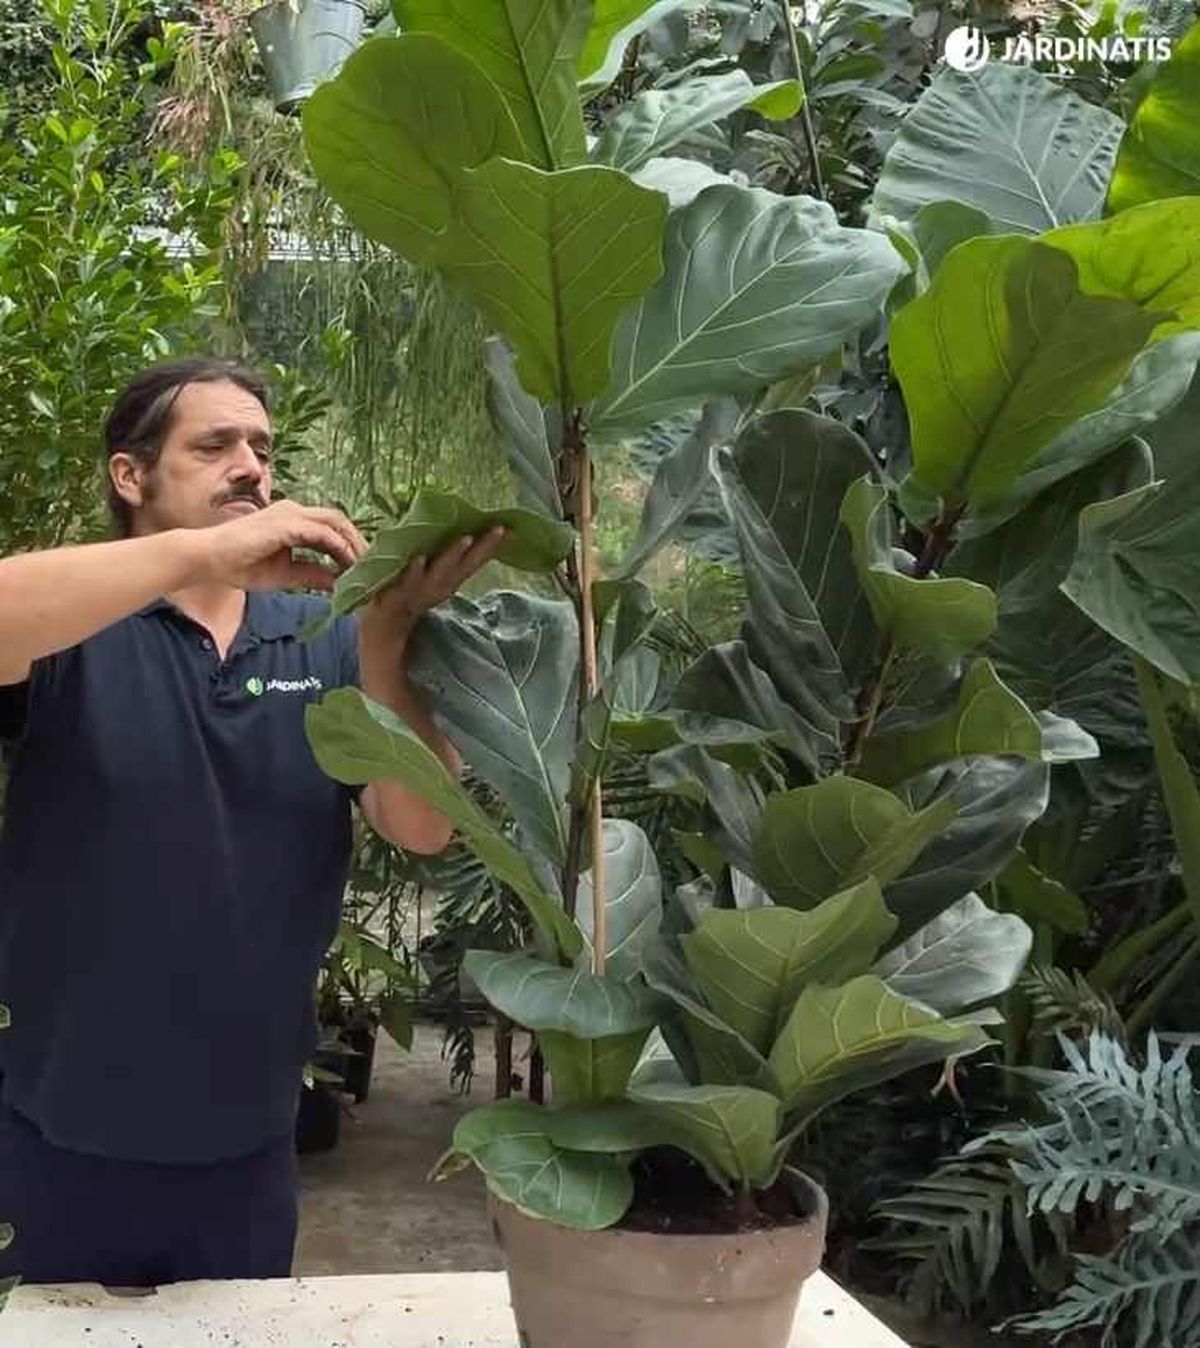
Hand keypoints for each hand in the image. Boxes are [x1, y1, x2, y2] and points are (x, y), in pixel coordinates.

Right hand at [192, 500, 368, 591]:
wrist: (207, 559)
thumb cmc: (239, 565)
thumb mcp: (285, 575)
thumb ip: (312, 575)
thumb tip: (338, 582)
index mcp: (293, 520)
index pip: (331, 526)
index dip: (350, 544)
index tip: (364, 566)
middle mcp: (294, 511)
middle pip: (339, 520)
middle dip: (358, 541)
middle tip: (374, 566)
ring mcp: (290, 515)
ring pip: (335, 523)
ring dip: (354, 544)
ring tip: (366, 567)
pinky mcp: (286, 524)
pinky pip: (322, 534)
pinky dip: (339, 549)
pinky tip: (348, 565)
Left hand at [358, 526, 507, 650]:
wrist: (376, 632)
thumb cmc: (399, 594)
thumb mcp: (421, 572)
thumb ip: (434, 550)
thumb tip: (447, 519)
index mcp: (445, 581)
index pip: (471, 561)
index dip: (490, 546)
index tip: (510, 529)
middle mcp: (436, 588)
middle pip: (463, 567)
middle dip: (483, 548)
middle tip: (500, 529)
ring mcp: (416, 595)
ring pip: (438, 575)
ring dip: (452, 557)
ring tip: (466, 539)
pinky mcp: (392, 600)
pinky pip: (404, 585)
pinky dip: (413, 572)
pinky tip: (419, 558)